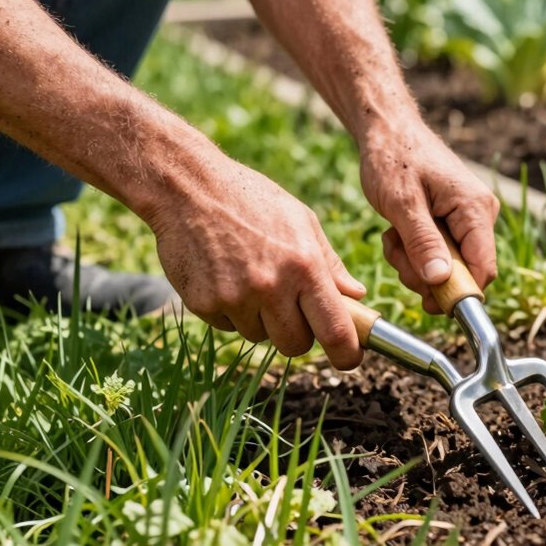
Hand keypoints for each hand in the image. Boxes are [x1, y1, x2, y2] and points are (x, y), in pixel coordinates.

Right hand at [146, 161, 365, 369]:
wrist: (188, 187)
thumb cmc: (252, 199)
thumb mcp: (301, 220)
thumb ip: (330, 263)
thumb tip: (357, 296)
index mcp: (304, 265)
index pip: (335, 330)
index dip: (346, 353)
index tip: (348, 358)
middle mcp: (271, 286)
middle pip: (296, 345)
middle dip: (298, 335)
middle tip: (290, 308)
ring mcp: (235, 297)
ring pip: (259, 337)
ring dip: (260, 320)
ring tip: (250, 277)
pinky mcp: (204, 304)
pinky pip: (228, 327)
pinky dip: (231, 311)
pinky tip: (225, 276)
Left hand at [360, 122, 499, 313]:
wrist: (387, 130)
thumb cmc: (392, 159)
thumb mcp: (402, 204)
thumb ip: (423, 242)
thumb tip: (441, 280)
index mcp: (475, 209)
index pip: (484, 269)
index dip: (459, 292)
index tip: (427, 301)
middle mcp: (480, 216)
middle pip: (464, 272)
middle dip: (426, 274)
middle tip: (396, 254)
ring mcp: (467, 220)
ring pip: (447, 267)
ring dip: (415, 263)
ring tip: (393, 237)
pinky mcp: (453, 222)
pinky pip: (438, 254)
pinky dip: (414, 252)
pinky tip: (397, 233)